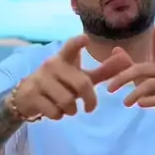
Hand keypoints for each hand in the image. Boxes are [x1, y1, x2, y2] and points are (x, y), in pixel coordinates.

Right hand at [14, 35, 131, 120]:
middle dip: (90, 100)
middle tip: (90, 107)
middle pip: (81, 84)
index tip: (85, 39)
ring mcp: (40, 79)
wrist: (27, 96)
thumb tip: (127, 58)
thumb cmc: (60, 83)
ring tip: (67, 107)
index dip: (78, 43)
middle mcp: (52, 65)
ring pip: (67, 101)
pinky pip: (55, 111)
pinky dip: (59, 115)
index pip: (71, 47)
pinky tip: (54, 110)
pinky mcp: (32, 94)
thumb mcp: (81, 76)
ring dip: (72, 110)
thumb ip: (104, 70)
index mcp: (65, 58)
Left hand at [107, 26, 154, 125]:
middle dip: (123, 78)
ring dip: (134, 94)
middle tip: (109, 89)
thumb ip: (131, 67)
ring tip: (125, 103)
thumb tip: (115, 50)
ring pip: (150, 84)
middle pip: (142, 69)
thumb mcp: (145, 80)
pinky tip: (140, 105)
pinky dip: (149, 101)